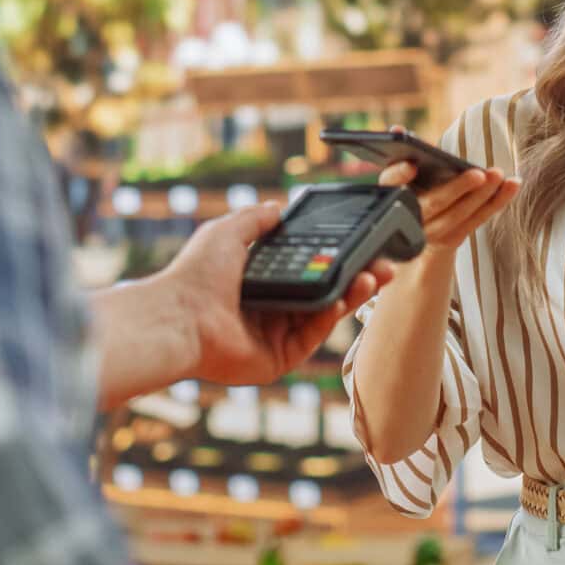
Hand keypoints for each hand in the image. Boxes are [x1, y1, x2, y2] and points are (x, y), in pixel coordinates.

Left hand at [166, 203, 393, 385]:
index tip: (362, 244)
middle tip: (385, 264)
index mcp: (260, 281)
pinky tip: (344, 298)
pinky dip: (330, 317)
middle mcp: (271, 309)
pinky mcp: (278, 359)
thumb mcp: (227, 232)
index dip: (335, 257)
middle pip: (324, 292)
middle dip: (357, 278)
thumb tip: (278, 206)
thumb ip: (256, 219)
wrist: (179, 318)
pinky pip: (312, 336)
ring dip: (352, 295)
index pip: (307, 268)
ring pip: (325, 314)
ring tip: (375, 276)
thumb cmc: (196, 275)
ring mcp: (276, 336)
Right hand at [378, 128, 519, 260]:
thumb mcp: (406, 170)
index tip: (412, 165)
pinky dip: (496, 202)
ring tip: (498, 175)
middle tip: (478, 174)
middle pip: (434, 203)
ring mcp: (431, 233)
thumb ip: (403, 148)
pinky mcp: (451, 239)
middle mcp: (410, 218)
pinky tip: (512, 184)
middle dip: (457, 189)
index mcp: (392, 195)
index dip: (399, 175)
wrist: (419, 227)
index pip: (390, 184)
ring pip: (458, 216)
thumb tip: (398, 130)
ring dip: (482, 196)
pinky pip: (476, 220)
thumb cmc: (414, 186)